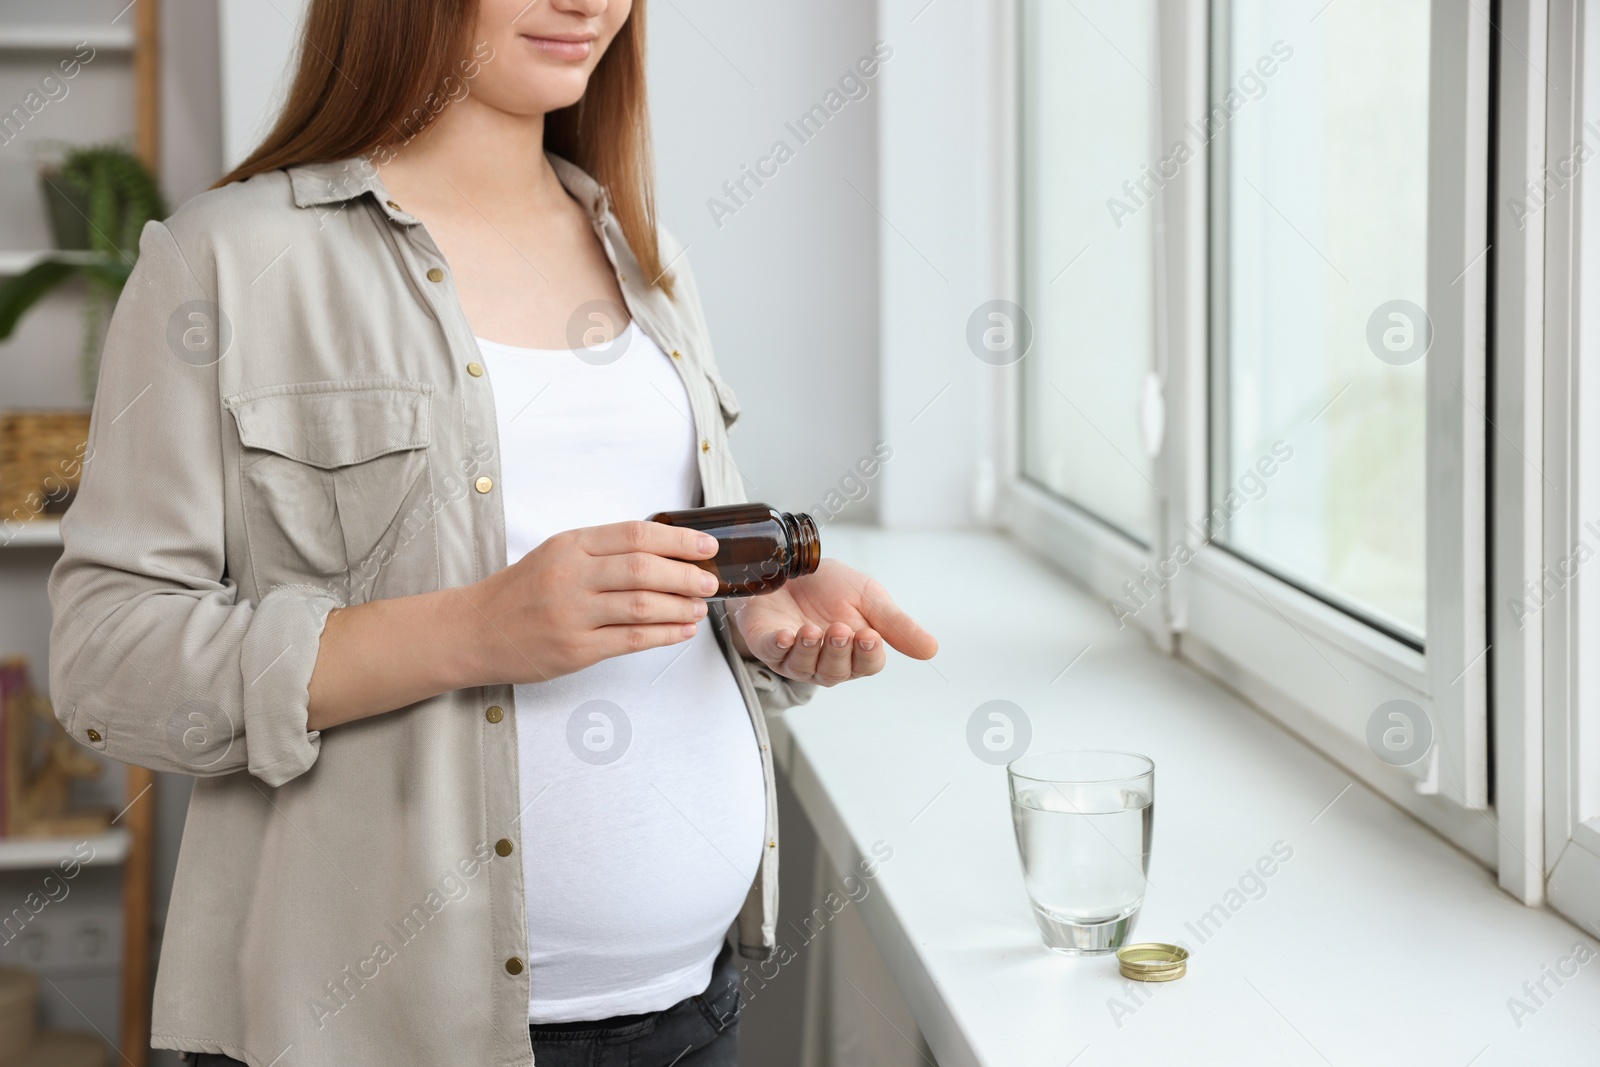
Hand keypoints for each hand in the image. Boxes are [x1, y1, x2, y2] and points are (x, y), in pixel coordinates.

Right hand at [461, 521, 720, 683]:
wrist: (475, 630)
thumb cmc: (521, 591)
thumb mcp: (556, 554)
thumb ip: (603, 551)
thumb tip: (664, 552)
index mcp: (570, 546)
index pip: (635, 535)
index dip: (678, 540)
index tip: (705, 546)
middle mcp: (571, 577)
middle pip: (643, 570)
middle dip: (686, 576)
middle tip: (709, 581)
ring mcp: (572, 615)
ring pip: (641, 606)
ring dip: (680, 607)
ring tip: (699, 608)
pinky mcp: (575, 649)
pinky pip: (631, 640)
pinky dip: (664, 635)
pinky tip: (681, 631)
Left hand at [728, 559, 937, 685]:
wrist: (789, 565)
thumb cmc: (828, 585)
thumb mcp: (869, 597)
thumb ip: (896, 624)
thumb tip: (932, 650)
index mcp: (854, 650)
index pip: (867, 664)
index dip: (868, 655)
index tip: (870, 637)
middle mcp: (824, 659)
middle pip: (836, 672)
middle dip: (838, 652)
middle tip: (840, 630)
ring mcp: (793, 655)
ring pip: (804, 668)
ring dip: (810, 650)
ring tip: (813, 630)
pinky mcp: (766, 643)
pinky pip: (772, 654)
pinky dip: (779, 646)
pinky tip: (786, 636)